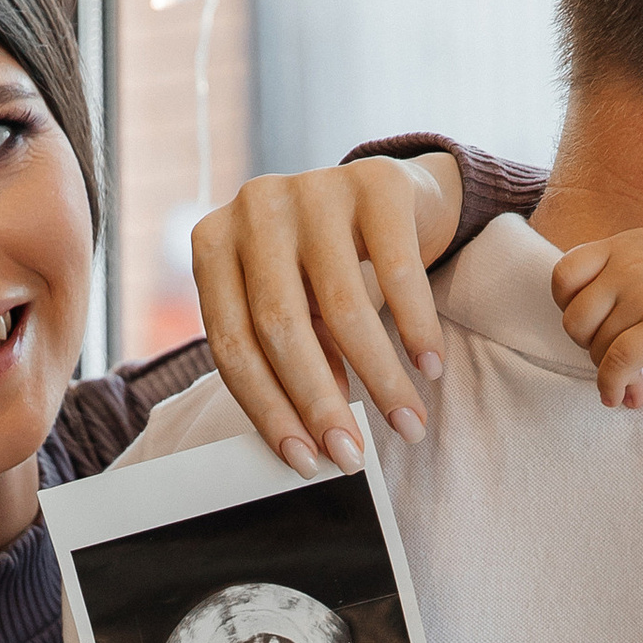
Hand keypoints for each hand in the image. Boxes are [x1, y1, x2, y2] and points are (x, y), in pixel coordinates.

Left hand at [188, 156, 459, 479]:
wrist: (386, 194)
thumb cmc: (324, 268)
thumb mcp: (294, 311)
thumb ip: (291, 362)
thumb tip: (314, 440)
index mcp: (213, 246)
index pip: (232, 344)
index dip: (268, 410)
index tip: (304, 460)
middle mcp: (253, 208)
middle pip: (281, 327)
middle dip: (319, 403)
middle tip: (352, 455)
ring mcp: (311, 187)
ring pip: (343, 305)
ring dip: (379, 377)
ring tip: (407, 423)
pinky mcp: (373, 182)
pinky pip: (399, 270)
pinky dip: (416, 327)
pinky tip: (428, 367)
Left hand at [554, 222, 642, 403]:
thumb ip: (630, 269)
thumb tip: (608, 312)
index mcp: (622, 247)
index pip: (563, 277)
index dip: (567, 308)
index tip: (592, 325)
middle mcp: (625, 268)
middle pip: (576, 322)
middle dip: (591, 348)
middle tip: (619, 359)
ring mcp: (642, 296)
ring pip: (598, 348)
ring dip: (609, 374)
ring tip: (632, 386)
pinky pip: (617, 365)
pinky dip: (612, 387)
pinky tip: (623, 398)